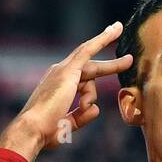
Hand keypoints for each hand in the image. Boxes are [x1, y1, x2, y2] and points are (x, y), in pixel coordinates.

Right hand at [0, 21, 132, 161]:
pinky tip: (115, 30)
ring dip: (112, 67)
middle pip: (89, 68)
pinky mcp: (68, 70)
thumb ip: (82, 116)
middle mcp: (58, 74)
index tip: (109, 73)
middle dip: (110, 65)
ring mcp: (63, 70)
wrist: (33, 129)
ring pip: (93, 65)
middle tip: (129, 60)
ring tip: (114, 76)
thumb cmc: (45, 131)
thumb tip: (96, 108)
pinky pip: (88, 50)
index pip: (82, 80)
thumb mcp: (67, 124)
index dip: (96, 78)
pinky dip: (102, 39)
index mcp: (56, 87)